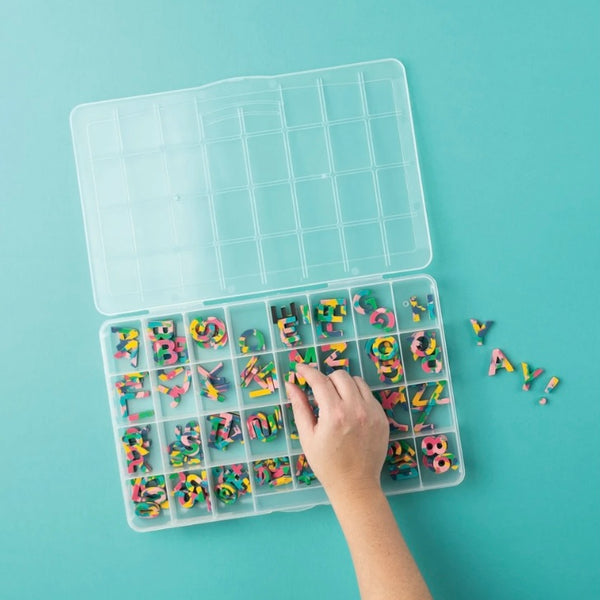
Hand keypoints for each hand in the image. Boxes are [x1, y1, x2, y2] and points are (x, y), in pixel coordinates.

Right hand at [285, 363, 388, 501]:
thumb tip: (291, 384)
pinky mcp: (381, 417)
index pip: (319, 380)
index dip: (307, 371)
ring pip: (356, 381)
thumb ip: (300, 407)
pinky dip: (357, 395)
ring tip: (335, 399)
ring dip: (343, 384)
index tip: (300, 368)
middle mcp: (355, 409)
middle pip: (340, 376)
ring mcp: (372, 412)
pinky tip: (349, 409)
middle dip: (326, 378)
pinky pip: (368, 394)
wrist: (355, 485)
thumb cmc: (326, 464)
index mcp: (334, 414)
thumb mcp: (307, 436)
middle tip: (318, 390)